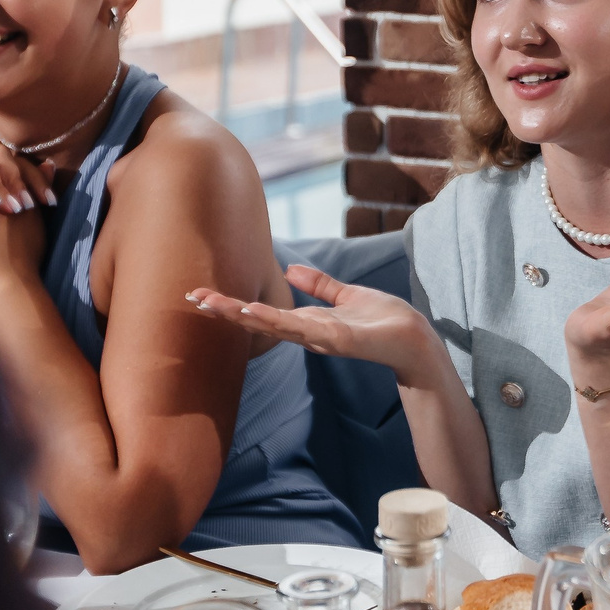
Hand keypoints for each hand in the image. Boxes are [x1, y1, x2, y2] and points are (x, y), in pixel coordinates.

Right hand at [187, 263, 450, 384]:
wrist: (416, 340)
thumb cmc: (386, 321)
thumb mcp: (348, 296)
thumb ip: (321, 285)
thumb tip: (291, 268)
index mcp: (308, 321)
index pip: (263, 311)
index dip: (233, 304)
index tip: (202, 294)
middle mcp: (308, 332)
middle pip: (260, 320)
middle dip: (227, 311)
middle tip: (193, 298)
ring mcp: (321, 338)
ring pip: (275, 325)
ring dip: (244, 315)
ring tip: (215, 304)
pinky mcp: (339, 340)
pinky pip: (304, 329)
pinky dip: (278, 321)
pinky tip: (256, 311)